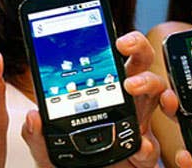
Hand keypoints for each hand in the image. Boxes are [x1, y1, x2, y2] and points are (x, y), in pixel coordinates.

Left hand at [21, 31, 166, 167]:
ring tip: (132, 86)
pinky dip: (148, 144)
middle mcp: (126, 104)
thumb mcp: (48, 149)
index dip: (121, 42)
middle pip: (143, 65)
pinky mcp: (142, 154)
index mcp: (105, 94)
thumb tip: (33, 116)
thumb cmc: (73, 163)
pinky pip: (152, 145)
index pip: (117, 59)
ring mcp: (138, 126)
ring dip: (150, 83)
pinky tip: (139, 145)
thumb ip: (38, 135)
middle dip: (139, 48)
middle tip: (124, 47)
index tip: (115, 36)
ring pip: (158, 93)